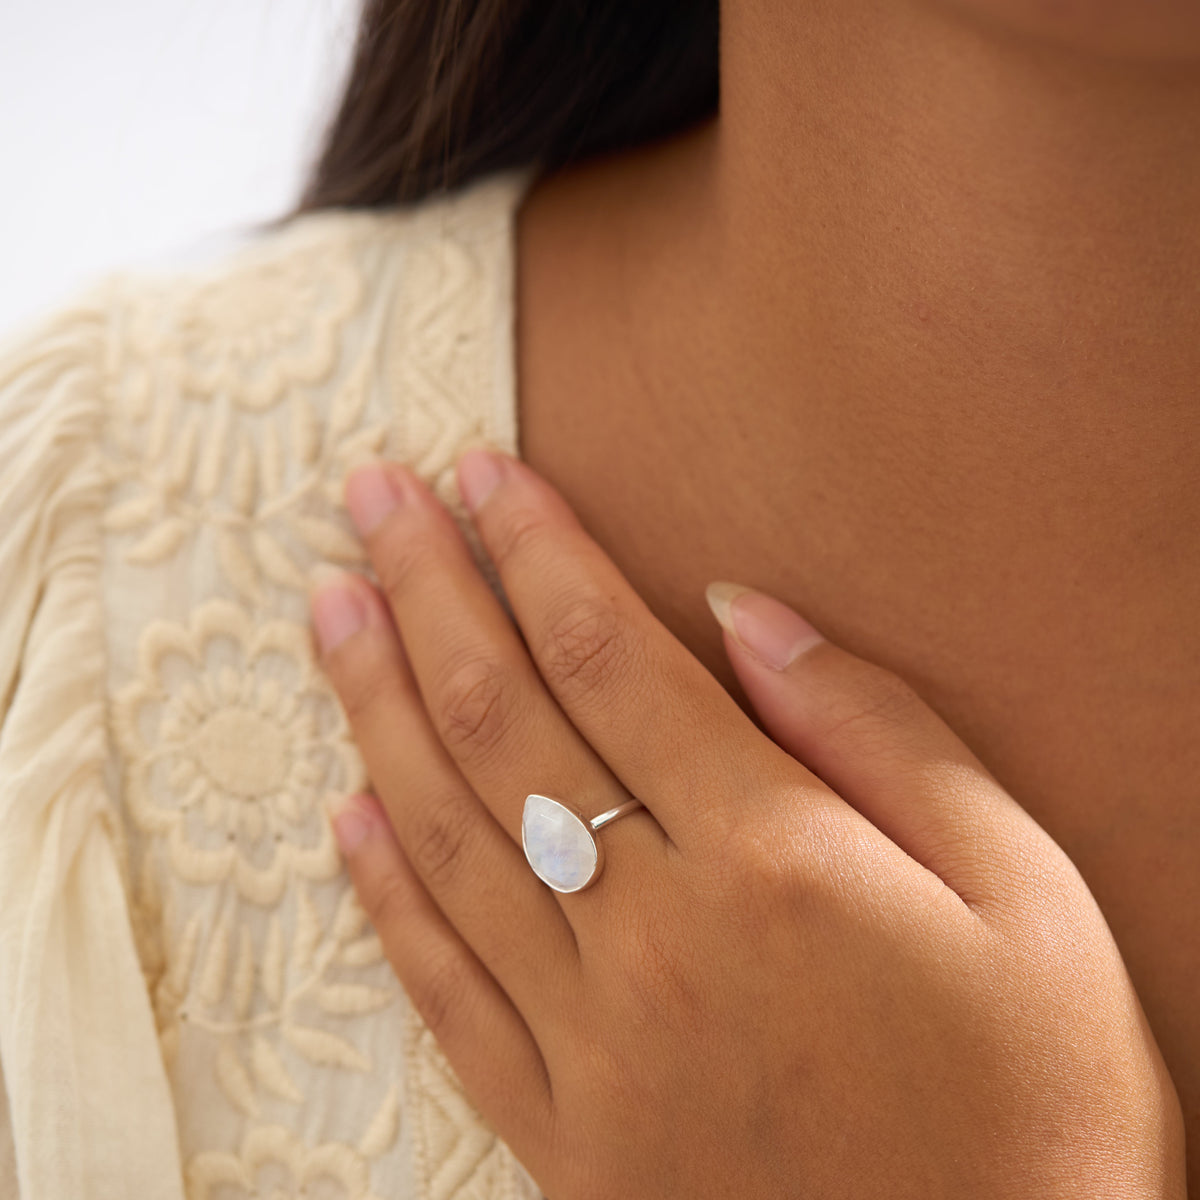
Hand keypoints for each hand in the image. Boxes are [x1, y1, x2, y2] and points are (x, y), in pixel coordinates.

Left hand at [308, 448, 1183, 1199]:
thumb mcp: (1023, 893)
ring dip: (378, 704)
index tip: (483, 475)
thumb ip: (881, 733)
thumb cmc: (1039, 1104)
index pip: (610, 656)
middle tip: (373, 498)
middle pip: (505, 719)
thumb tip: (746, 618)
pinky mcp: (563, 1135)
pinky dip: (386, 890)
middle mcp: (658, 935)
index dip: (535, 551)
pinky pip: (446, 989)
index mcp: (774, 858)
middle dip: (430, 589)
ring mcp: (593, 1041)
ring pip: (449, 834)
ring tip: (332, 608)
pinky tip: (347, 812)